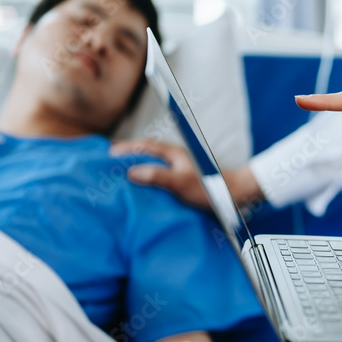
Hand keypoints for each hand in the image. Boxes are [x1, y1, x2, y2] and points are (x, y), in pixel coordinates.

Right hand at [110, 139, 262, 207]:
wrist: (231, 197)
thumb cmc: (208, 189)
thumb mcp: (180, 183)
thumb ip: (158, 177)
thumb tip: (132, 172)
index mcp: (173, 153)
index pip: (145, 145)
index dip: (126, 148)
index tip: (109, 153)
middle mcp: (175, 157)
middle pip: (146, 152)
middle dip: (128, 155)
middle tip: (109, 162)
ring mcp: (178, 167)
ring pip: (152, 163)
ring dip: (137, 166)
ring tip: (120, 175)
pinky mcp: (180, 179)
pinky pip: (158, 174)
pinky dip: (146, 177)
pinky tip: (141, 188)